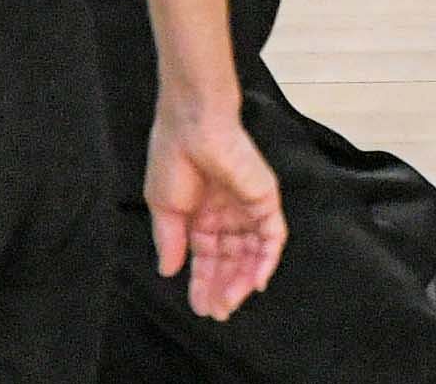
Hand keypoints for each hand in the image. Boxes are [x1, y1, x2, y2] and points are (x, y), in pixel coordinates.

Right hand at [146, 102, 286, 320]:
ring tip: (230, 301)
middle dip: (224, 287)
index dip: (203, 283)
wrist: (193, 124)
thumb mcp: (163, 206)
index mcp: (200, 215)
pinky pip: (272, 237)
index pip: (206, 257)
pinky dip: (267, 261)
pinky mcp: (265, 200)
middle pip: (230, 260)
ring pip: (252, 254)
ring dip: (243, 280)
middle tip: (217, 311)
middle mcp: (226, 215)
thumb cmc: (172, 155)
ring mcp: (247, 208)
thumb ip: (170, 240)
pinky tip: (256, 282)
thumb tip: (168, 271)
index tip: (200, 307)